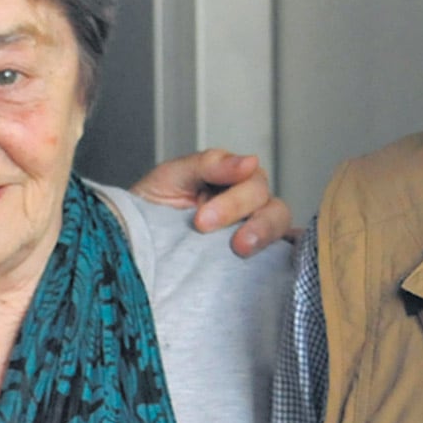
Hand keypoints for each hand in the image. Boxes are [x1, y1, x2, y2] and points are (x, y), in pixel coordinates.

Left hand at [131, 148, 295, 255]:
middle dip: (238, 213)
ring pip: (279, 225)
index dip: (231, 198)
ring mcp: (254, 230)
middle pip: (269, 203)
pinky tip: (281, 261)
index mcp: (232, 179)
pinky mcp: (256, 259)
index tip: (201, 219)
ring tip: (241, 249)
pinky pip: (283, 254)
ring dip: (264, 234)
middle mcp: (248, 204)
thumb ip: (208, 164)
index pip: (252, 180)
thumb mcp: (171, 176)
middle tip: (205, 228)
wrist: (133, 244)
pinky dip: (289, 254)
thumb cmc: (152, 207)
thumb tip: (249, 161)